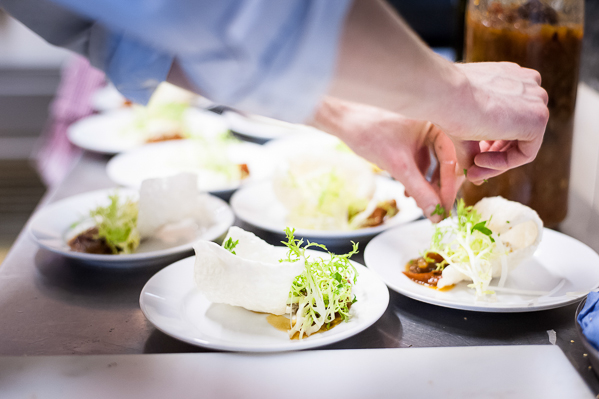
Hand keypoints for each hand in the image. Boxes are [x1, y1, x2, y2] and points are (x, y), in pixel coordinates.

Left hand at [311, 97, 462, 221]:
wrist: (342, 118)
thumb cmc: (369, 132)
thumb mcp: (398, 165)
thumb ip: (419, 191)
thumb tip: (435, 215)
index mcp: (439, 121)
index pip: (453, 160)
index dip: (448, 188)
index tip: (444, 210)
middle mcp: (436, 124)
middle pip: (447, 163)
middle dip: (438, 188)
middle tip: (434, 211)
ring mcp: (423, 130)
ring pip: (434, 165)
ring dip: (426, 186)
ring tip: (418, 203)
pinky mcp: (411, 137)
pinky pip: (422, 161)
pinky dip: (417, 177)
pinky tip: (408, 192)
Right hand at [439, 62, 548, 184]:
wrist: (444, 92)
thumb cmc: (449, 103)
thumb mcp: (465, 127)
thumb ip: (474, 147)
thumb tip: (471, 173)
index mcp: (513, 80)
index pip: (510, 121)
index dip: (491, 145)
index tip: (473, 159)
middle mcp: (529, 86)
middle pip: (519, 134)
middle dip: (495, 156)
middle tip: (472, 170)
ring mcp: (536, 100)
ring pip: (523, 145)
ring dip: (497, 162)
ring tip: (473, 168)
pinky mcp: (538, 119)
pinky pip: (526, 153)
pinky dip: (503, 163)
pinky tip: (479, 161)